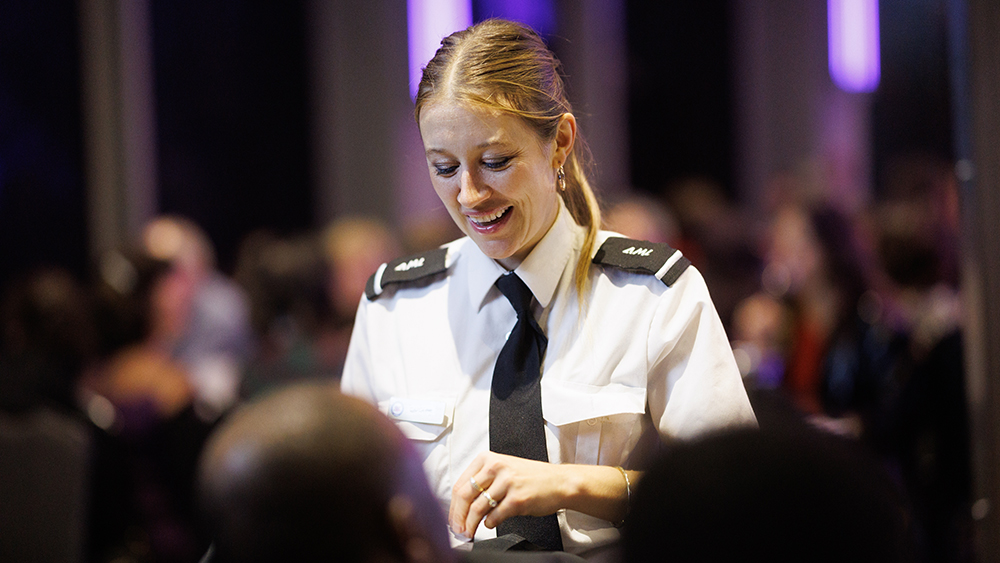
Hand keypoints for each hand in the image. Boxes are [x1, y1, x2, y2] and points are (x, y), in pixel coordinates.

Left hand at [449, 451, 566, 538]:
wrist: (559, 482)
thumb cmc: (531, 477)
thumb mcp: (503, 470)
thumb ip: (482, 482)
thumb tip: (461, 506)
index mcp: (488, 458)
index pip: (460, 484)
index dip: (453, 506)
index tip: (452, 518)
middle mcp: (496, 467)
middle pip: (464, 496)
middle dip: (457, 517)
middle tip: (457, 530)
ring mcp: (507, 482)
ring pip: (477, 508)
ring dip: (471, 525)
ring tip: (469, 532)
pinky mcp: (517, 499)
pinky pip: (494, 516)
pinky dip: (489, 524)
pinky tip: (490, 524)